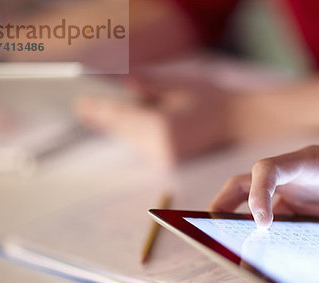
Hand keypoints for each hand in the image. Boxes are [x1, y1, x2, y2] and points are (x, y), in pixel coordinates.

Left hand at [75, 75, 232, 166]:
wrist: (238, 121)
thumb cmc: (212, 98)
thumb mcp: (179, 84)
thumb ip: (149, 85)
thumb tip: (123, 86)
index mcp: (162, 127)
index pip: (122, 117)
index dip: (99, 110)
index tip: (80, 105)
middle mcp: (161, 147)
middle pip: (123, 131)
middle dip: (105, 119)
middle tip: (83, 109)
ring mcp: (165, 158)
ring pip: (131, 140)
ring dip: (119, 127)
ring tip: (97, 114)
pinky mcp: (170, 161)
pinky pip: (142, 146)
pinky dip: (132, 134)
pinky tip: (126, 124)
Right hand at [209, 143, 318, 240]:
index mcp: (312, 160)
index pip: (268, 169)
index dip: (256, 194)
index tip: (263, 224)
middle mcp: (301, 176)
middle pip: (249, 183)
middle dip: (227, 202)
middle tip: (210, 229)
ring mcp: (304, 195)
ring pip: (262, 206)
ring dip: (245, 224)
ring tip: (232, 250)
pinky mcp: (312, 213)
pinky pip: (284, 225)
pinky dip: (271, 239)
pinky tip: (270, 259)